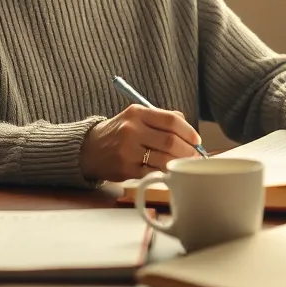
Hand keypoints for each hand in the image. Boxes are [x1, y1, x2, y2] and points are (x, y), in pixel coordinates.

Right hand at [79, 104, 201, 181]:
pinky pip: (154, 172)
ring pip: (164, 159)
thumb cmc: (119, 132)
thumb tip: (188, 128)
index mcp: (137, 113)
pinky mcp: (126, 169)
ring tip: (185, 164)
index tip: (197, 140)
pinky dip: (165, 173)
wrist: (89, 149)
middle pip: (170, 141)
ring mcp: (128, 151)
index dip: (188, 131)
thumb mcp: (136, 117)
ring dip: (179, 163)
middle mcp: (131, 130)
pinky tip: (169, 172)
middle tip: (195, 156)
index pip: (171, 120)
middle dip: (188, 150)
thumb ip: (161, 118)